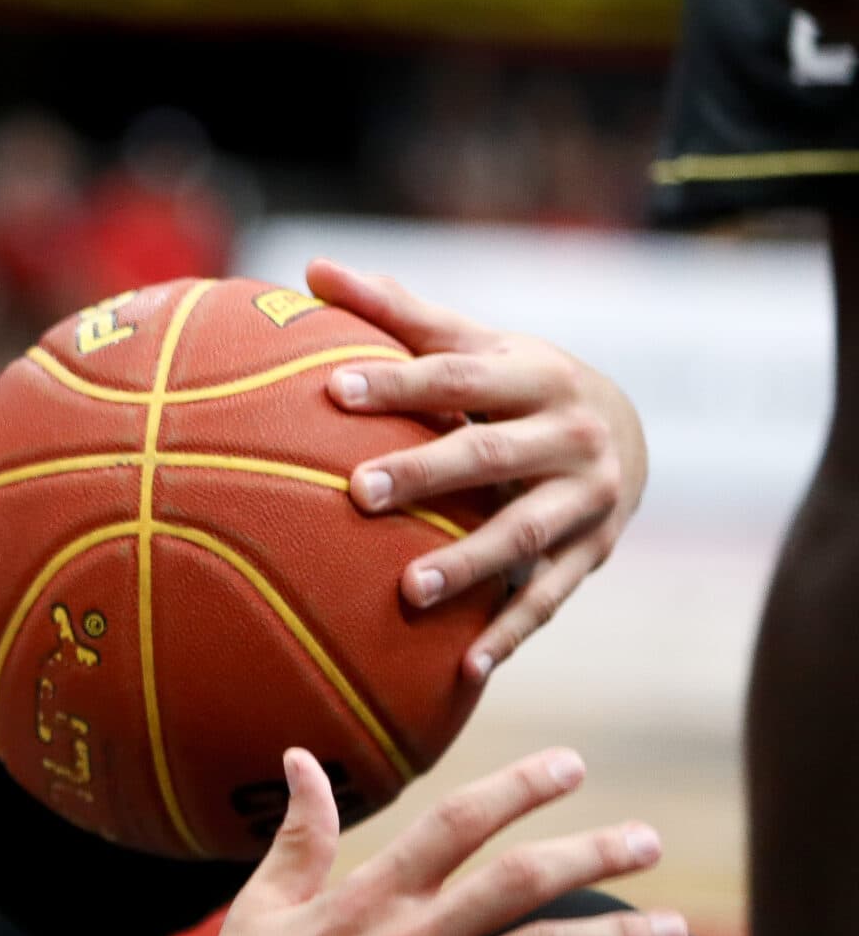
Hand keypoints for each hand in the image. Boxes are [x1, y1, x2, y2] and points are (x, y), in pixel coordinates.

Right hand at [170, 747, 682, 935]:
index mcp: (364, 898)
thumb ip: (299, 835)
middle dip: (592, 854)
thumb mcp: (261, 907)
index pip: (455, 824)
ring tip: (673, 931)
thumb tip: (299, 759)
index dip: (519, 789)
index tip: (572, 767)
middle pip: (518, 882)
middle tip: (649, 842)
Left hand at [309, 258, 645, 681]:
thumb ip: (393, 311)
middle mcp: (570, 434)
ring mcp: (589, 498)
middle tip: (356, 492)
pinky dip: (510, 633)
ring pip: (525, 533)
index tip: (331, 390)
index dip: (396, 380)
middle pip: (489, 454)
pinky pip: (550, 598)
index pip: (455, 375)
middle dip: (426, 474)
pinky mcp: (594, 553)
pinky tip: (463, 668)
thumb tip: (310, 268)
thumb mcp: (471, 340)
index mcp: (532, 374)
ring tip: (407, 591)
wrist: (625, 430)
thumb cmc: (513, 380)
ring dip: (469, 564)